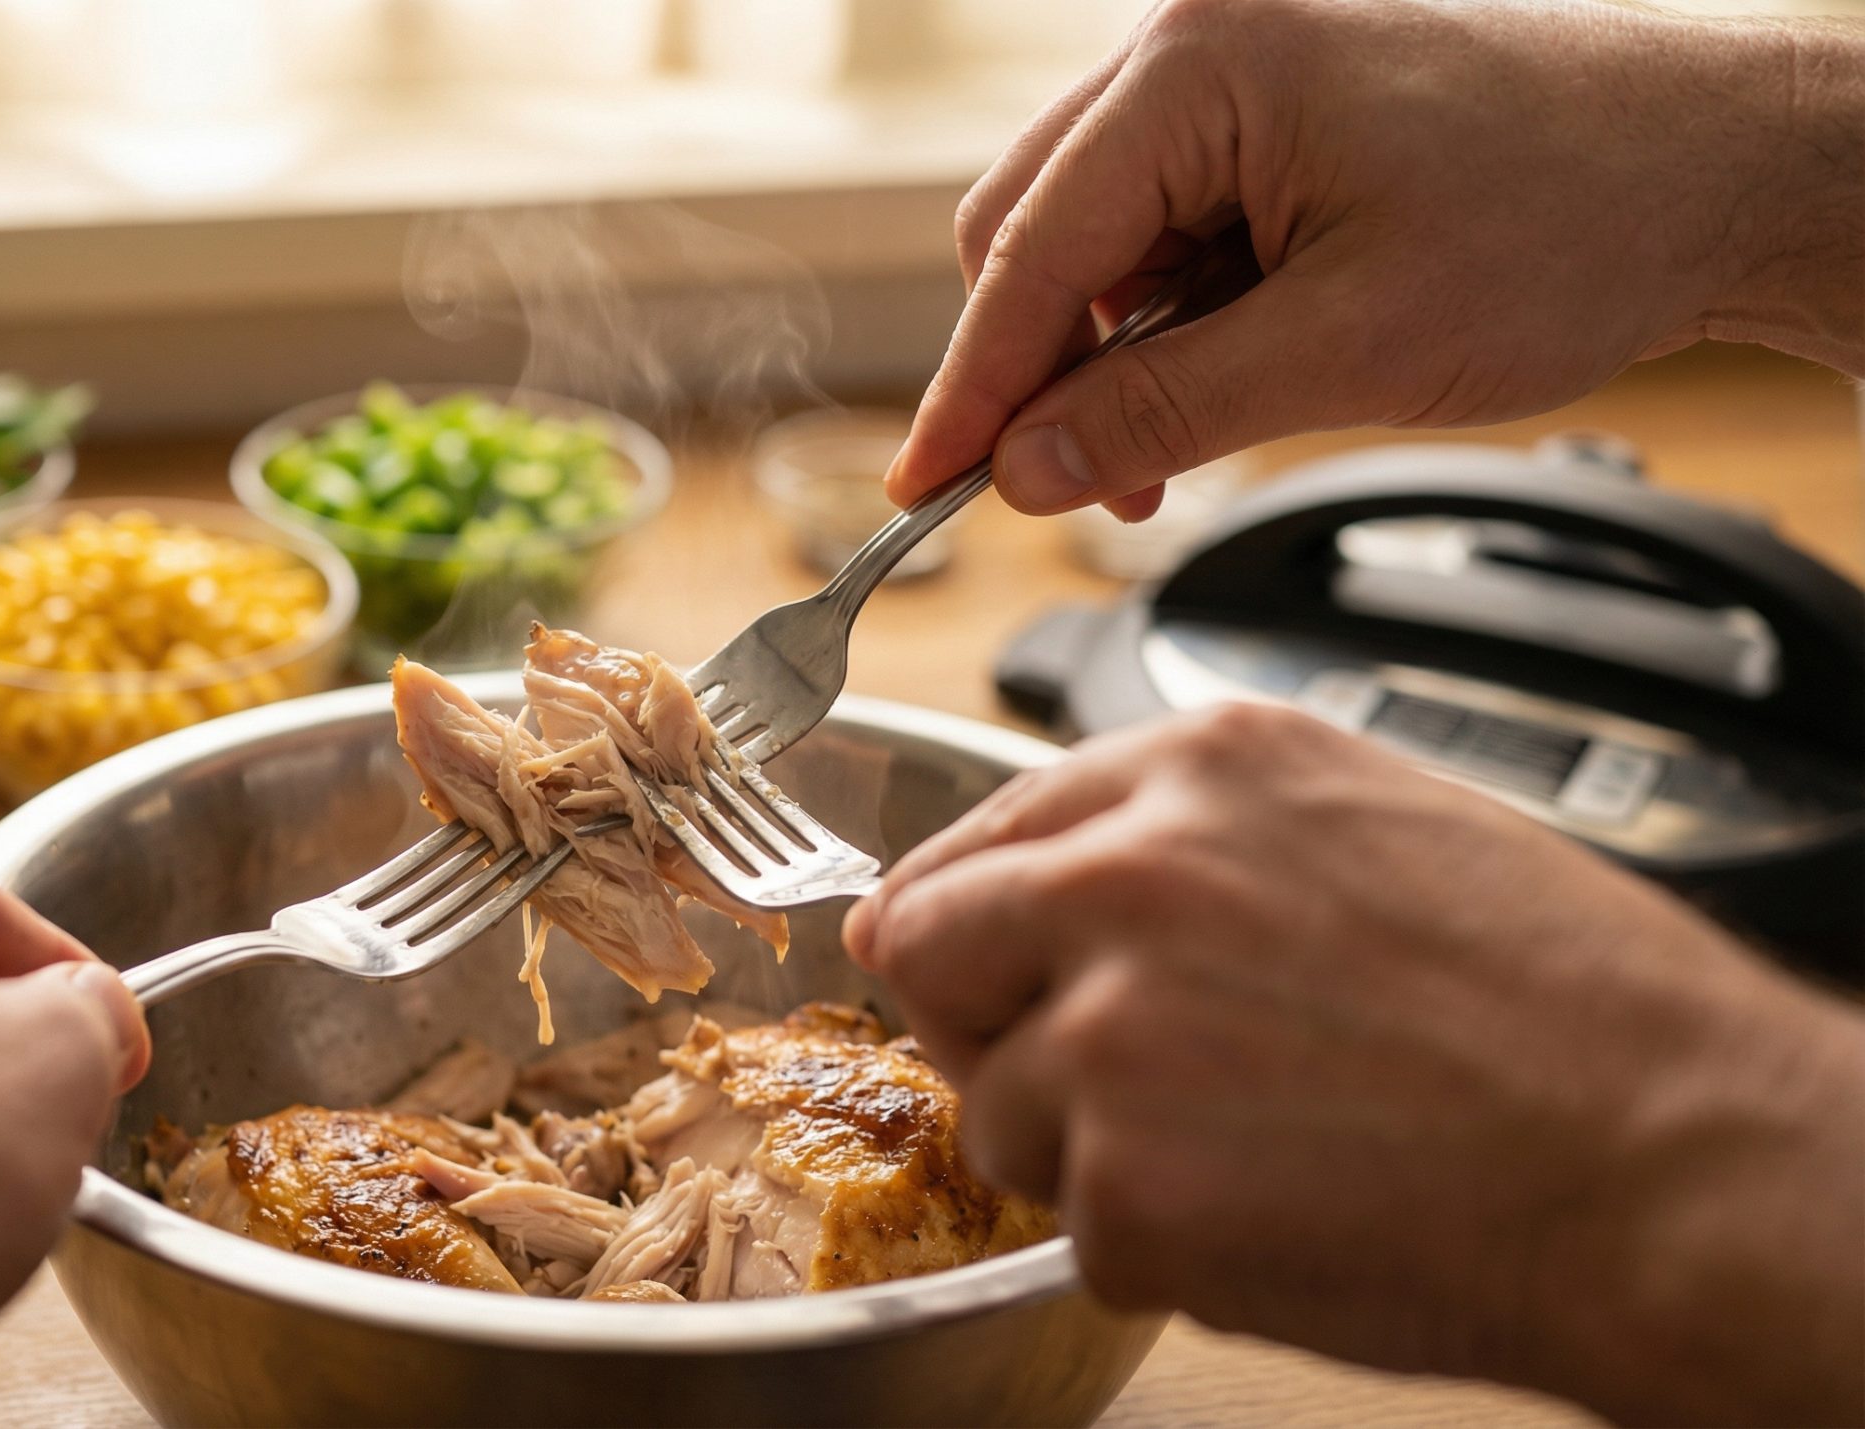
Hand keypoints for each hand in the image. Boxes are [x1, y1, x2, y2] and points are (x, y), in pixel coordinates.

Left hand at [844, 704, 1864, 1424]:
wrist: (1679, 1160)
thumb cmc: (1569, 1011)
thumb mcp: (1370, 829)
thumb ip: (1187, 840)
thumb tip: (1039, 877)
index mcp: (1199, 769)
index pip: (981, 831)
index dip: (977, 915)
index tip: (987, 962)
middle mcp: (1129, 872)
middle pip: (923, 944)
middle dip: (984, 1020)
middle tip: (1093, 1077)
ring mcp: (1111, 1026)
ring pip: (994, 1107)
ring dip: (1085, 1154)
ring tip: (1250, 1152)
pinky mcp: (1123, 1178)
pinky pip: (1075, 1230)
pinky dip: (1158, 1250)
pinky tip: (1284, 1214)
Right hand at [892, 0, 1864, 517]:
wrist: (1721, 172)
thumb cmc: (1572, 220)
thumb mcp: (1344, 349)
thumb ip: (1159, 413)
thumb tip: (1025, 472)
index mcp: (1202, 67)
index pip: (1028, 248)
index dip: (971, 387)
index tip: (926, 490)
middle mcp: (1198, 44)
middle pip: (1034, 229)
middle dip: (1040, 370)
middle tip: (1068, 491)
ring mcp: (1235, 74)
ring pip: (1092, 237)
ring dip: (1106, 354)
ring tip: (1165, 451)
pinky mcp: (1270, 115)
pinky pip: (1163, 227)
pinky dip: (1166, 320)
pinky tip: (1214, 383)